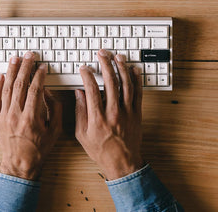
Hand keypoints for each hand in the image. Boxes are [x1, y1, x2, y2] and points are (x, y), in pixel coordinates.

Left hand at [0, 51, 61, 180]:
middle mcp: (15, 115)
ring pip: (7, 89)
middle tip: (28, 56)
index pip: (35, 90)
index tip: (42, 67)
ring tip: (15, 59)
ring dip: (11, 72)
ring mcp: (3, 117)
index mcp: (31, 118)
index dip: (39, 75)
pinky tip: (0, 76)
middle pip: (20, 85)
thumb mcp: (55, 130)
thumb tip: (48, 91)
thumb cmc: (39, 148)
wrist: (20, 163)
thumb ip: (54, 109)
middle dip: (25, 67)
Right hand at [75, 49, 143, 180]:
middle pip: (111, 82)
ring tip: (117, 57)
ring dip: (122, 68)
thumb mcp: (82, 134)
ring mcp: (127, 112)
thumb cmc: (101, 150)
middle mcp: (113, 113)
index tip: (85, 68)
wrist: (122, 163)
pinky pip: (138, 93)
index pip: (92, 90)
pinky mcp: (137, 114)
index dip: (88, 76)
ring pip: (126, 85)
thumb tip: (79, 93)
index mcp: (97, 118)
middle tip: (102, 54)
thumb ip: (80, 112)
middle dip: (106, 64)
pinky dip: (136, 80)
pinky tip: (133, 70)